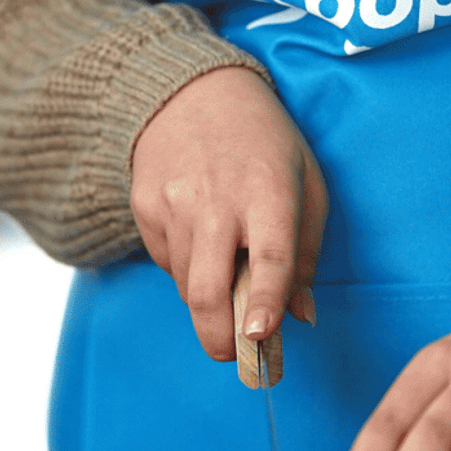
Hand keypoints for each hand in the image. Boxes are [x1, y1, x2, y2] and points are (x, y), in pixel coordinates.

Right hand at [130, 66, 326, 361]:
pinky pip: (167, 262)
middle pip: (210, 289)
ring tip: (228, 285)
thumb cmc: (263, 142)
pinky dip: (186, 270)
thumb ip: (306, 252)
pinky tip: (201, 242)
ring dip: (208, 305)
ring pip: (187, 285)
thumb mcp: (305, 181)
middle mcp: (216, 200)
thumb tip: (302, 316)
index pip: (270, 256)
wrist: (191, 92)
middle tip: (233, 358)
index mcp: (268, 191)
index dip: (265, 301)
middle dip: (220, 338)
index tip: (261, 337)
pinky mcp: (144, 208)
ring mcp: (173, 204)